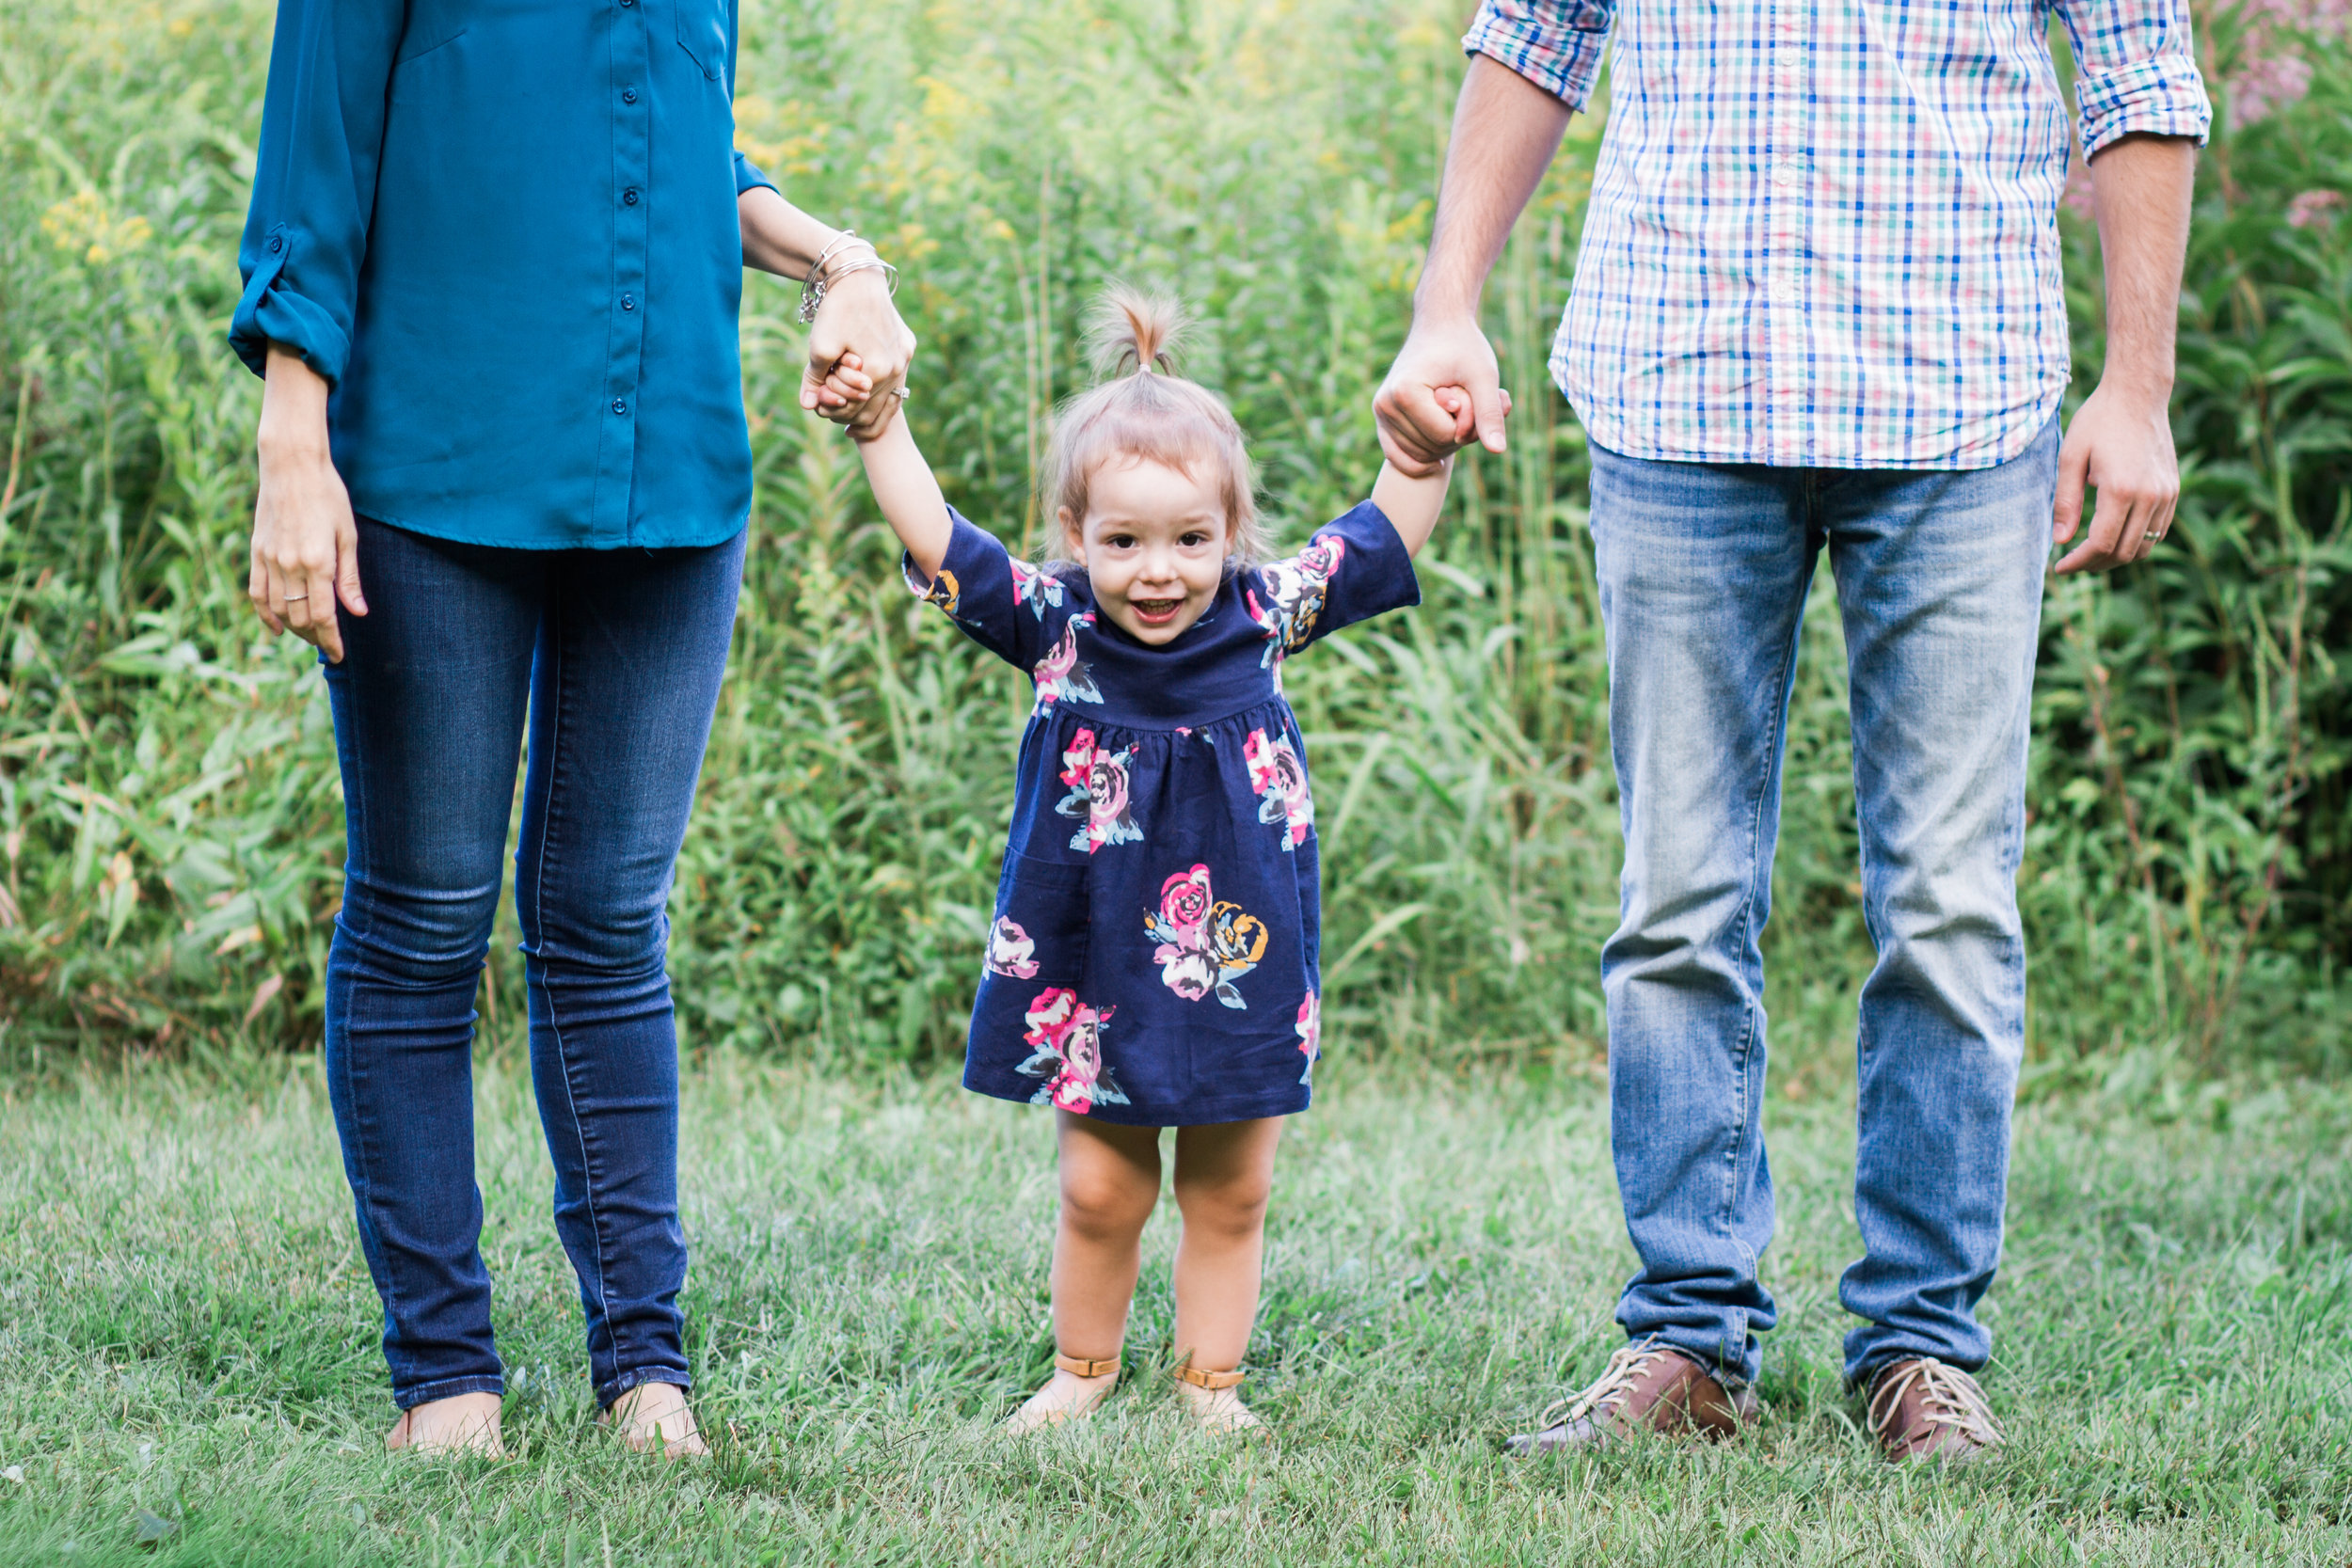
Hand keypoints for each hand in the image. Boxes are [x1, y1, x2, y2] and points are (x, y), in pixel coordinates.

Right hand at [251, 350, 365, 661]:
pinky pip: (257, 592)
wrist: (291, 466)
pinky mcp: (257, 551)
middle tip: (329, 644)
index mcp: (318, 562)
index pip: (323, 616)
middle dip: (315, 637)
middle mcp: (290, 565)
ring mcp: (269, 559)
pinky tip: (276, 628)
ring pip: (278, 609)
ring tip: (310, 635)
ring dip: (294, 629)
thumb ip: (350, 578)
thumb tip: (358, 613)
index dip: (331, 640)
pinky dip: (265, 614)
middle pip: (299, 618)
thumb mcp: (348, 536)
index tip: (340, 655)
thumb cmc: (328, 497)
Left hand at [803, 265, 915, 439]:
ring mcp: (905, 358)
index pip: (855, 408)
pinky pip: (898, 380)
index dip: (834, 411)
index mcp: (877, 372)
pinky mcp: (907, 346)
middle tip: (833, 417)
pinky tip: (869, 395)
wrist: (857, 277)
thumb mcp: (819, 347)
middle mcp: (898, 368)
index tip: (820, 409)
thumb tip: (807, 407)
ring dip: (870, 410)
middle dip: (851, 414)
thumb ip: (815, 380)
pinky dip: (882, 391)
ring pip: (891, 399)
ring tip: (853, 421)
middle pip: (874, 408)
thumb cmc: (837, 311)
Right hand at [1375, 314, 1508, 476]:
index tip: (1473, 396)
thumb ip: (1490, 413)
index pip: (1445, 434)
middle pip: (1432, 447)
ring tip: (1453, 410)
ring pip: (1420, 455)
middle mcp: (1385, 404)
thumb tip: (1498, 451)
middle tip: (1466, 401)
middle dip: (1457, 432)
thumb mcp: (1484, 377)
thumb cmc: (1464, 347)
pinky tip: (1438, 460)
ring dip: (1445, 441)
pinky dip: (1420, 460)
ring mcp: (1380, 412)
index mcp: (1405, 392)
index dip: (1469, 422)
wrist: (1439, 325)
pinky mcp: (1381, 418)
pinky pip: (1397, 457)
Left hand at [2052, 378, 2179, 574]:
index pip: (2101, 544)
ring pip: (2143, 546)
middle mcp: (2149, 495)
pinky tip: (2113, 537)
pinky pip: (2158, 531)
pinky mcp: (2173, 490)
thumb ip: (2065, 502)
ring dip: (2116, 557)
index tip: (2059, 567)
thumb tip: (2061, 541)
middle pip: (2123, 552)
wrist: (2137, 394)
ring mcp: (2166, 494)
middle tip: (2072, 563)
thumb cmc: (2098, 421)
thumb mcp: (2070, 457)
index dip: (2079, 562)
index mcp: (2120, 489)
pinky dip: (2135, 542)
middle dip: (2094, 565)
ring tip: (2090, 554)